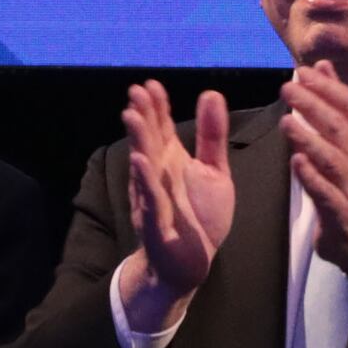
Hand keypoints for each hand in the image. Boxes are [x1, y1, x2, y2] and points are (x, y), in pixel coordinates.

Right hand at [115, 79, 233, 324]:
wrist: (190, 263)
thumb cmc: (200, 217)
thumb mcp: (215, 171)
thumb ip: (212, 136)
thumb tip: (211, 93)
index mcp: (171, 160)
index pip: (161, 127)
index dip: (157, 106)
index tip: (152, 84)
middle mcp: (158, 175)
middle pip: (149, 140)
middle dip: (143, 116)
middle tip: (136, 91)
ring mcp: (154, 197)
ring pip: (143, 165)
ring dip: (137, 141)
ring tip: (132, 115)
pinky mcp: (156, 222)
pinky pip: (149, 199)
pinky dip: (145, 181)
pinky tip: (140, 161)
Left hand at [277, 59, 347, 281]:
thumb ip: (335, 105)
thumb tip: (323, 66)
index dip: (327, 87)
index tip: (304, 71)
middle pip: (338, 127)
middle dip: (314, 105)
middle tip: (287, 89)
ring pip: (332, 159)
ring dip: (309, 139)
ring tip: (286, 123)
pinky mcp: (341, 213)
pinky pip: (326, 194)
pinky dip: (312, 178)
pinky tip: (296, 164)